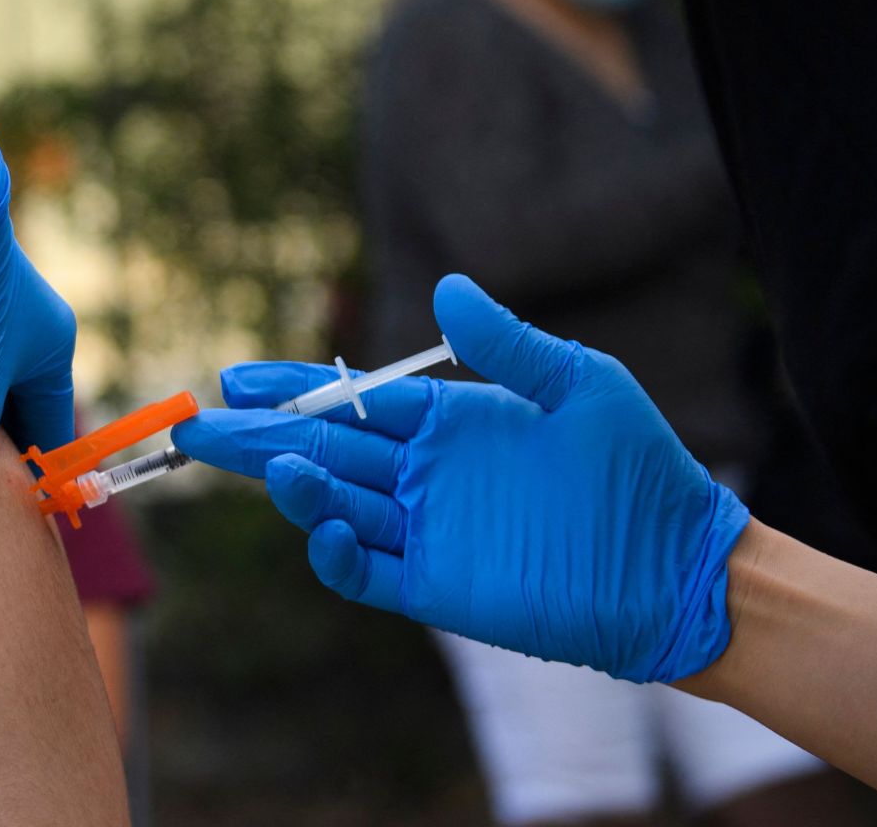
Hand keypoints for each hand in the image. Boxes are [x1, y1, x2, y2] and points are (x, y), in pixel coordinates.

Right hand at [171, 274, 747, 681]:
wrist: (680, 569)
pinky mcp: (438, 589)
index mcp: (451, 425)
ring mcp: (428, 534)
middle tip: (196, 427)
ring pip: (333, 506)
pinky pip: (367, 572)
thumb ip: (509, 343)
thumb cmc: (641, 471)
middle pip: (322, 452)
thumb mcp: (581, 386)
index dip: (291, 390)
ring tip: (261, 463)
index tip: (236, 377)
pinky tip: (318, 524)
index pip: (351, 402)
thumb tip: (446, 288)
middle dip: (257, 437)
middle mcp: (426, 478)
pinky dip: (333, 551)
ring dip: (290, 486)